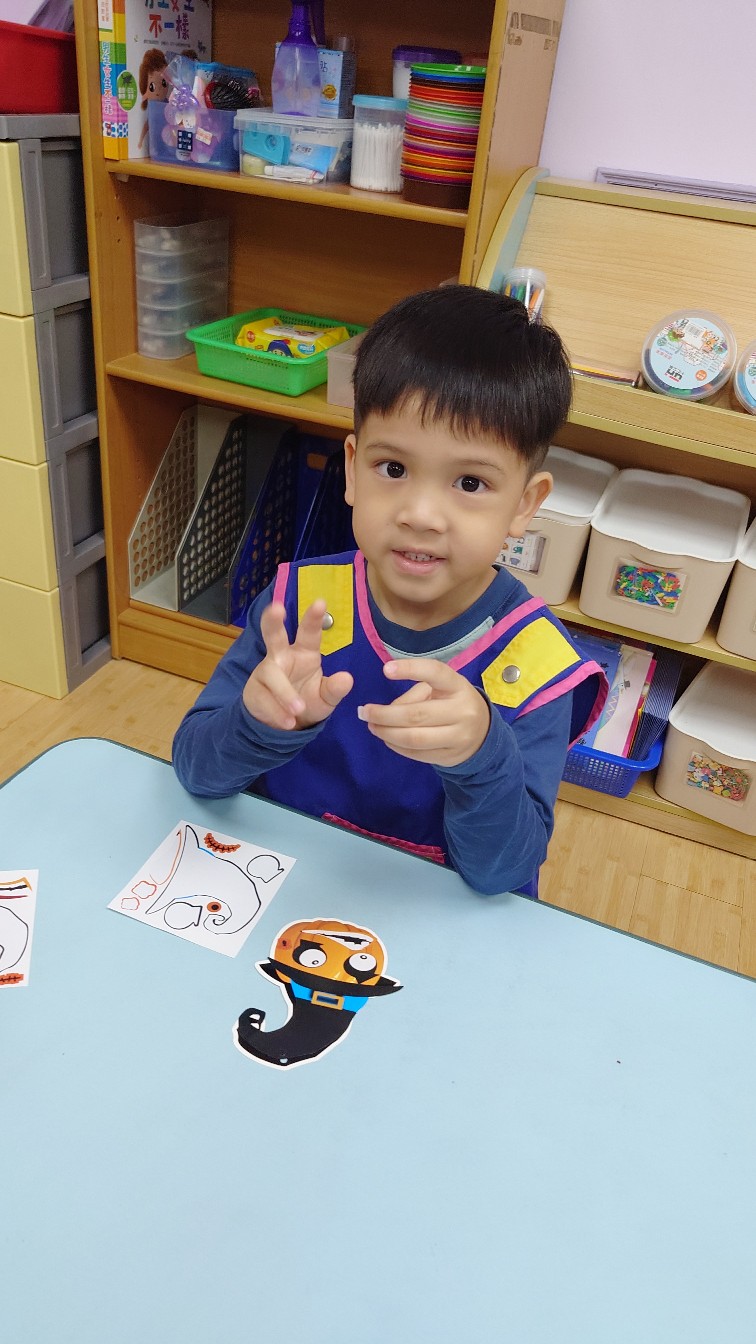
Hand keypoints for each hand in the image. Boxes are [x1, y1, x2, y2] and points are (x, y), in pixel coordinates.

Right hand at [243, 600, 352, 730]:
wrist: (284, 724)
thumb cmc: (308, 701)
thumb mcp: (326, 698)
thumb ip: (335, 689)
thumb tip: (347, 679)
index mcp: (304, 653)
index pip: (309, 633)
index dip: (313, 618)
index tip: (320, 602)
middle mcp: (282, 656)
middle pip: (274, 635)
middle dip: (273, 621)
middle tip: (275, 608)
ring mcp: (265, 672)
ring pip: (271, 674)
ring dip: (284, 692)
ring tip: (298, 708)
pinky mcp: (254, 690)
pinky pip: (265, 699)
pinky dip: (277, 711)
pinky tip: (288, 722)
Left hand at [359, 658, 490, 766]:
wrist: (482, 733)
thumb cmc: (451, 703)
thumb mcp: (439, 690)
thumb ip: (413, 695)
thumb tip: (385, 712)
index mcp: (458, 686)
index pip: (435, 672)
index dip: (411, 669)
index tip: (386, 670)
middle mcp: (462, 711)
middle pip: (416, 715)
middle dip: (384, 714)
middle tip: (364, 712)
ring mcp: (458, 737)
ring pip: (414, 738)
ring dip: (387, 733)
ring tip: (372, 726)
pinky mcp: (450, 756)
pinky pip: (416, 753)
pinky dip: (396, 746)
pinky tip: (386, 738)